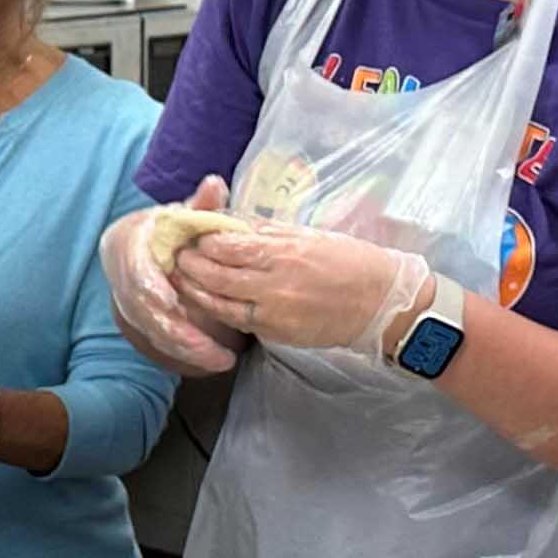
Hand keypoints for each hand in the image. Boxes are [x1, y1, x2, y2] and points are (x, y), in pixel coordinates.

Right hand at [99, 177, 244, 375]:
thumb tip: (216, 184)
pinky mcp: (139, 320)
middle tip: (214, 350)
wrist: (137, 245)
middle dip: (178, 333)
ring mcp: (128, 302)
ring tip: (221, 360)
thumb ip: (199, 205)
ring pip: (153, 332)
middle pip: (145, 311)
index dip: (150, 287)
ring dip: (185, 349)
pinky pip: (159, 341)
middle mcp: (123, 278)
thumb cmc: (164, 228)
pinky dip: (183, 352)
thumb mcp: (180, 213)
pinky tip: (210, 359)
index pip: (136, 270)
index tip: (171, 302)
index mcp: (129, 245)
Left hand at [173, 218, 432, 355]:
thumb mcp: (310, 236)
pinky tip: (206, 301)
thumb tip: (234, 225)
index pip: (228, 245)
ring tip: (181, 278)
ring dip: (195, 290)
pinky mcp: (277, 332)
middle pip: (216, 274)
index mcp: (284, 252)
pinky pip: (238, 320)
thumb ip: (269, 232)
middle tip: (176, 255)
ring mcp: (273, 312)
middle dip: (191, 264)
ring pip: (219, 302)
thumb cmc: (350, 262)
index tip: (190, 233)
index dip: (203, 240)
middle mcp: (274, 283)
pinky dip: (217, 310)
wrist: (381, 303)